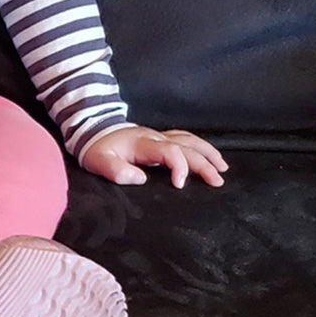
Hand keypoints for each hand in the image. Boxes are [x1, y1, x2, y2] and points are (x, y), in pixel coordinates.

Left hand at [79, 126, 227, 188]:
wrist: (93, 131)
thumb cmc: (97, 149)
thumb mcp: (98, 161)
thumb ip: (115, 170)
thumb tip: (138, 178)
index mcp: (142, 143)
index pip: (169, 151)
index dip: (179, 166)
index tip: (180, 185)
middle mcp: (155, 137)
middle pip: (185, 147)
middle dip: (204, 163)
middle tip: (217, 181)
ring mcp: (159, 136)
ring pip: (189, 140)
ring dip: (207, 152)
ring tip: (222, 167)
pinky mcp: (160, 138)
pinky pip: (185, 139)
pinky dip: (200, 146)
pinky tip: (209, 155)